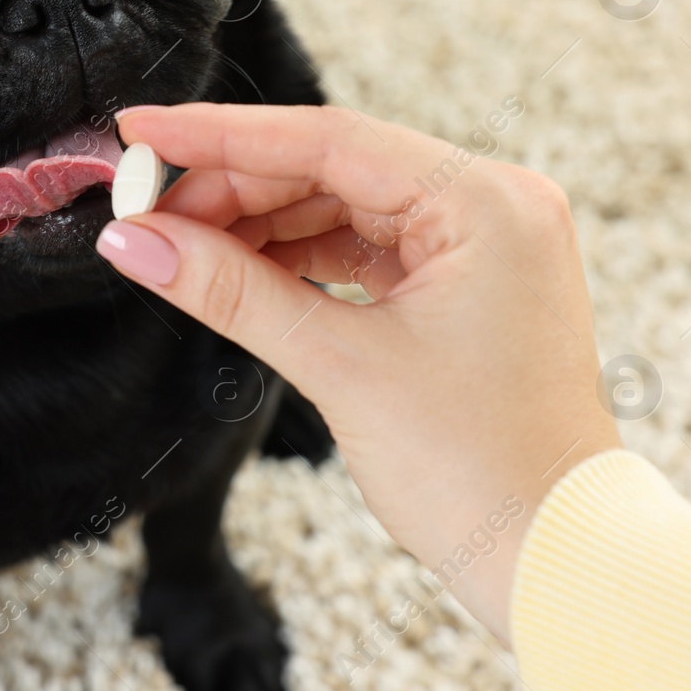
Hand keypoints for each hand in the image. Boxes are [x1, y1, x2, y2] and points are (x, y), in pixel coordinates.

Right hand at [96, 103, 620, 644]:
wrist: (554, 561)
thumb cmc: (481, 471)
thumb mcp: (339, 365)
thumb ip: (230, 289)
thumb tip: (136, 240)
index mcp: (485, 203)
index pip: (329, 139)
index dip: (221, 135)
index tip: (143, 130)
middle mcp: (492, 206)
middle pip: (331, 169)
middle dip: (232, 189)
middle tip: (144, 211)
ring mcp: (481, 245)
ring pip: (341, 207)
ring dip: (258, 226)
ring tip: (178, 246)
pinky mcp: (463, 285)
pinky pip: (364, 248)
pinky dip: (297, 259)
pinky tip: (236, 270)